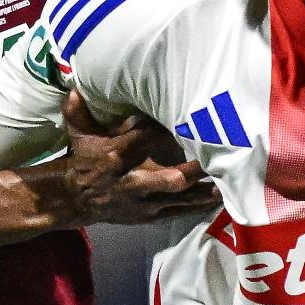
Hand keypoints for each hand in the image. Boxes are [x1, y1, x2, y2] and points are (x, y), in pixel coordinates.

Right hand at [53, 95, 217, 225]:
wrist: (75, 199)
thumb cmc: (84, 160)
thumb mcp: (78, 135)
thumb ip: (78, 112)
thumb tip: (75, 89)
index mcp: (115, 156)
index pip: (143, 139)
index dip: (163, 130)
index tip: (187, 118)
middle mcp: (132, 181)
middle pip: (168, 178)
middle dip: (194, 170)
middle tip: (218, 157)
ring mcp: (143, 201)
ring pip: (179, 198)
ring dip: (204, 191)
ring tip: (229, 181)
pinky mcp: (150, 215)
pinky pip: (179, 211)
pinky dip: (199, 206)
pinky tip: (221, 197)